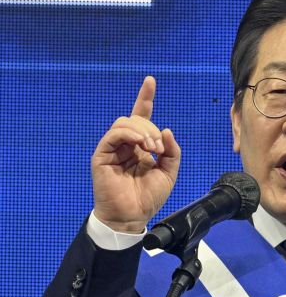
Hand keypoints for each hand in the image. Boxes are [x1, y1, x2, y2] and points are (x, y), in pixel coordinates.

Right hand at [92, 76, 180, 232]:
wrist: (132, 216)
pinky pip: (114, 134)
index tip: (150, 80)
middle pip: (137, 119)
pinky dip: (129, 134)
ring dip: (143, 131)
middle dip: (152, 129)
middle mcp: (126, 144)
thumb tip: (167, 130)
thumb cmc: (148, 197)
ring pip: (125, 123)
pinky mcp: (102, 155)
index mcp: (140, 146)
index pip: (141, 116)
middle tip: (159, 149)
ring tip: (152, 148)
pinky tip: (140, 144)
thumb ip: (172, 151)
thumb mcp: (169, 172)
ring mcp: (113, 149)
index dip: (145, 98)